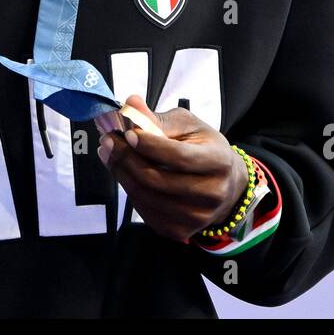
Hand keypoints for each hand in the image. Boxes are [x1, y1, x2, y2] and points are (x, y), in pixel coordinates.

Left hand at [96, 95, 249, 243]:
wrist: (225, 185)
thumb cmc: (204, 148)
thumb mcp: (188, 126)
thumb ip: (158, 118)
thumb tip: (130, 103)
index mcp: (219, 162)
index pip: (178, 157)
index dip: (150, 145)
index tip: (127, 133)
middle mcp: (212, 193)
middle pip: (157, 179)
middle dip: (126, 158)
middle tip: (108, 140)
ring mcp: (196, 217)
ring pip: (146, 197)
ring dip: (121, 173)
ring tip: (109, 153)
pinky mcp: (180, 231)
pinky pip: (145, 211)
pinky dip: (129, 190)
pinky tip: (123, 173)